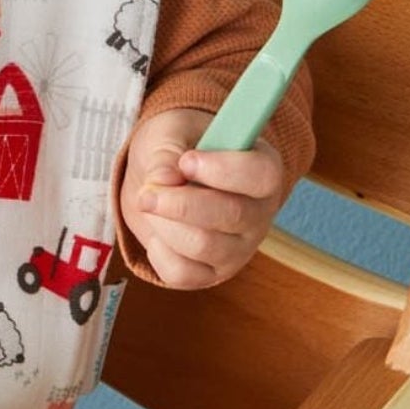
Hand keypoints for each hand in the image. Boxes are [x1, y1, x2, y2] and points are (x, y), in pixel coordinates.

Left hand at [119, 107, 285, 288]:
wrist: (162, 181)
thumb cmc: (175, 151)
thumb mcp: (170, 135)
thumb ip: (167, 151)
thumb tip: (164, 179)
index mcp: (262, 171)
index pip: (262, 176)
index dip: (222, 170)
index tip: (186, 160)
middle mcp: (259, 213)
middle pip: (231, 215)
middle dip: (179, 203)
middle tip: (147, 192)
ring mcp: (239, 248)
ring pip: (203, 246)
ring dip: (163, 224)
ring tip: (149, 205)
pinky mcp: (212, 274)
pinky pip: (183, 274)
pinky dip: (158, 253)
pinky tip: (158, 234)